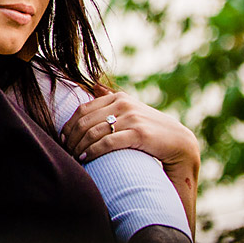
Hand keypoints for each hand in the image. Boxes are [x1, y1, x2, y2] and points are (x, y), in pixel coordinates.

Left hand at [59, 90, 198, 171]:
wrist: (180, 143)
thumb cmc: (151, 128)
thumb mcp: (131, 109)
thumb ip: (112, 98)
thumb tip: (93, 84)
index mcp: (118, 97)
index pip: (82, 110)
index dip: (69, 125)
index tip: (62, 139)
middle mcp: (123, 104)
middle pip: (84, 122)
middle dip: (71, 138)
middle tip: (66, 151)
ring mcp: (131, 118)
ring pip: (93, 132)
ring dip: (79, 147)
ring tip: (74, 157)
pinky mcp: (138, 133)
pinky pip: (107, 142)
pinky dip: (92, 151)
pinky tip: (86, 158)